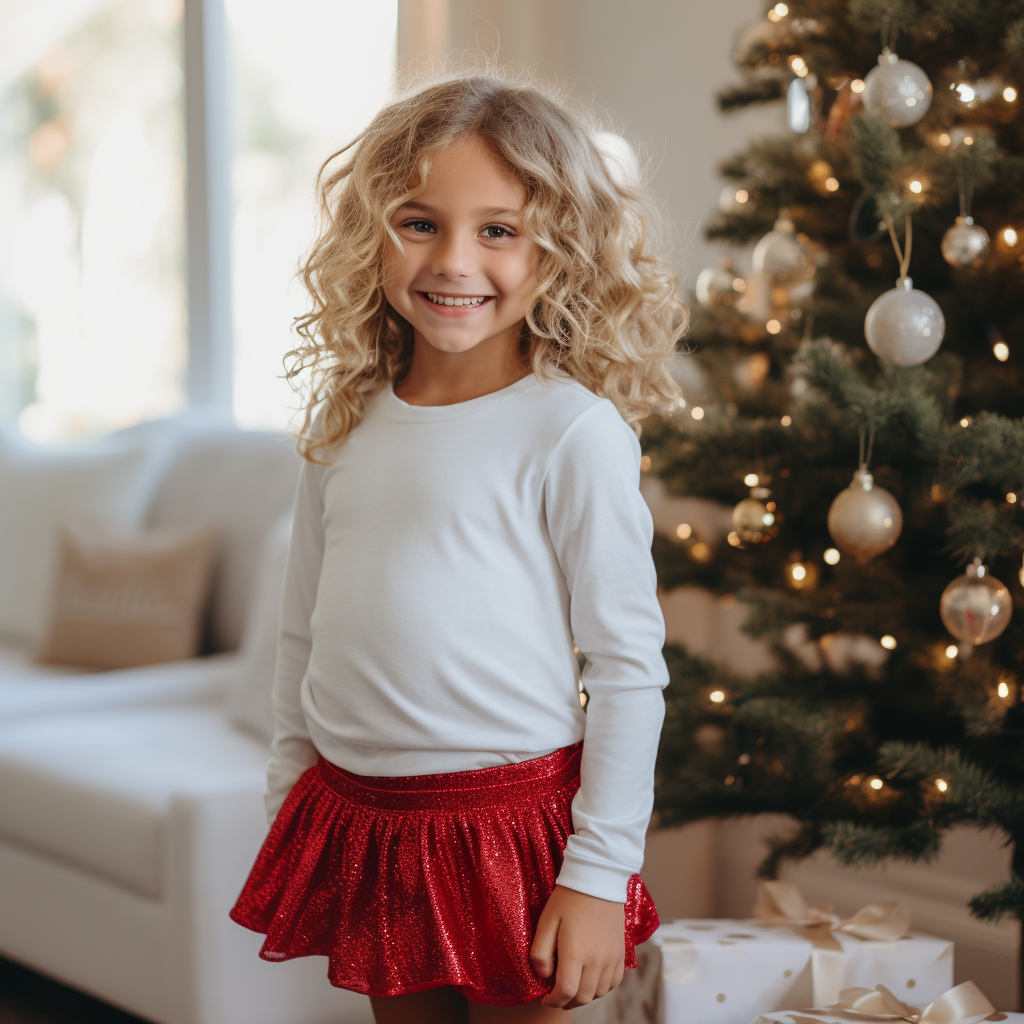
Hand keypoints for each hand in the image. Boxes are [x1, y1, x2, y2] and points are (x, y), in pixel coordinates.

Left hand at [529, 883, 625, 1008]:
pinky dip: (600, 988)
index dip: (553, 1001)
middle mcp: (596, 960)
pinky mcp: (621, 954)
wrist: (598, 881)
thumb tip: (544, 976)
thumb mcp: (546, 921)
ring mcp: (611, 958)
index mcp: (575, 953)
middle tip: (556, 994)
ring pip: (598, 993)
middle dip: (566, 1001)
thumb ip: (540, 953)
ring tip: (572, 986)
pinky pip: (613, 983)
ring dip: (583, 996)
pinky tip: (590, 979)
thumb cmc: (568, 899)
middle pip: (582, 998)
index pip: (565, 992)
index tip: (545, 999)